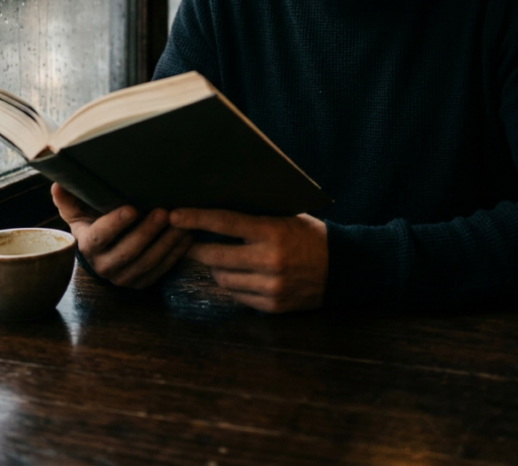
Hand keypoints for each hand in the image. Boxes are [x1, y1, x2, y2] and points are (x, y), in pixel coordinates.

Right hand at [51, 183, 192, 287]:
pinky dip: (175, 254)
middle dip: (147, 232)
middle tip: (164, 212)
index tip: (132, 208)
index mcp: (88, 245)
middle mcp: (104, 266)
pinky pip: (160, 271)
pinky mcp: (141, 282)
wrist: (101, 251)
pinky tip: (187, 236)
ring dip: (166, 243)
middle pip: (128, 252)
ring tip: (181, 223)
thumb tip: (57, 184)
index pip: (100, 236)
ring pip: (147, 263)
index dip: (115, 224)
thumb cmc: (92, 221)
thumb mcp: (78, 209)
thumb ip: (68, 198)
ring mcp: (124, 277)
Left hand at [169, 208, 327, 312]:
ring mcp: (270, 287)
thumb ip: (256, 217)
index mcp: (273, 231)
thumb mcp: (287, 216)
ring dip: (215, 268)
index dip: (196, 219)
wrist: (342, 268)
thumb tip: (217, 211)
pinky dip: (233, 284)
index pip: (225, 223)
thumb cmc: (310, 234)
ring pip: (223, 279)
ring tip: (216, 258)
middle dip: (194, 249)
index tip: (175, 215)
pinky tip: (237, 274)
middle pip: (215, 257)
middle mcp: (269, 260)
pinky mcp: (272, 307)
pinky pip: (238, 296)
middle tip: (183, 241)